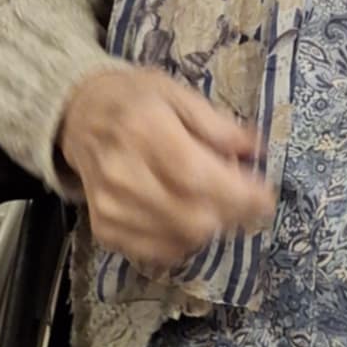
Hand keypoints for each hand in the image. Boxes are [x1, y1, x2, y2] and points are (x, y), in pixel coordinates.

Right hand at [58, 65, 275, 272]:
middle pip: (194, 218)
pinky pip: (159, 253)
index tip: (267, 198)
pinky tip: (184, 215)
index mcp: (145, 130)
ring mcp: (111, 208)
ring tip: (210, 199)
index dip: (239, 195)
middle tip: (242, 197)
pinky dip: (183, 240)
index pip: (198, 178)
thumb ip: (218, 125)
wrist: (79, 116)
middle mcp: (124, 174)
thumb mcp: (178, 93)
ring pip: (182, 240)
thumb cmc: (135, 100)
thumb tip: (257, 151)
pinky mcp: (105, 230)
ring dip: (210, 226)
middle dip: (231, 214)